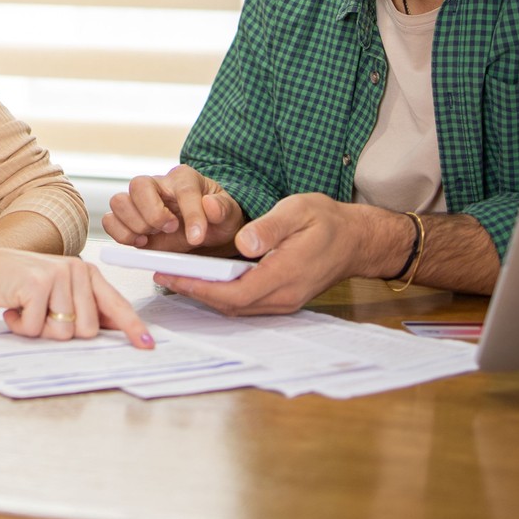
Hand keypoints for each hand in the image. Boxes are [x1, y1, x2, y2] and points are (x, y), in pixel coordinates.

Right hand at [0, 247, 152, 348]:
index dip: (132, 328)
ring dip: (39, 330)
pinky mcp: (38, 284)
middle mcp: (77, 271)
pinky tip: (12, 308)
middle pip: (87, 330)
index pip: (116, 305)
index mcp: (86, 273)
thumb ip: (82, 308)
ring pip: (64, 332)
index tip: (146, 345)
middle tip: (40, 315)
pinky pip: (38, 328)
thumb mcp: (56, 292)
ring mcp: (58, 276)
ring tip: (25, 309)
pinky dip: (21, 326)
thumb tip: (112, 331)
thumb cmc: (17, 284)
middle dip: (62, 331)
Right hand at [102, 165, 245, 252]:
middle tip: (171, 229)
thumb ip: (223, 208)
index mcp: (184, 178)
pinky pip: (110, 220)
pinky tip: (140, 242)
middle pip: (138, 185)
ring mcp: (140, 203)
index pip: (182, 189)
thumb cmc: (217, 219)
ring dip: (135, 224)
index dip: (190, 213)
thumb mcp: (230, 214)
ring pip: (119, 201)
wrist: (208, 232)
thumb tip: (210, 205)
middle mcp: (157, 186)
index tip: (197, 236)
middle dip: (153, 213)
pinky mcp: (129, 221)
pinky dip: (120, 233)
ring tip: (152, 237)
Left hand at [160, 193, 396, 316]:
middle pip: (231, 305)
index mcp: (286, 274)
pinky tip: (205, 279)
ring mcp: (285, 301)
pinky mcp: (283, 299)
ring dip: (206, 295)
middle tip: (162, 275)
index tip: (171, 275)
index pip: (235, 292)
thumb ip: (270, 227)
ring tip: (176, 276)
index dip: (200, 287)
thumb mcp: (299, 210)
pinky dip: (221, 294)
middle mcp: (284, 296)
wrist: (356, 240)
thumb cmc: (327, 220)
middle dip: (194, 292)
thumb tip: (243, 243)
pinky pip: (247, 303)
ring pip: (237, 308)